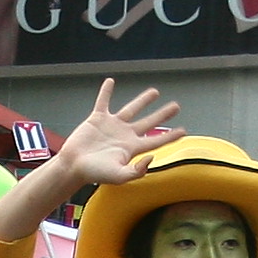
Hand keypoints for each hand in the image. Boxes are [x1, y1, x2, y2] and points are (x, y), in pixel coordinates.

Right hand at [54, 80, 184, 188]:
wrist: (73, 166)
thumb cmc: (94, 173)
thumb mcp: (118, 176)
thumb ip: (136, 171)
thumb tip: (151, 157)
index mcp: (132, 148)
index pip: (156, 141)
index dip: (170, 136)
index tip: (183, 130)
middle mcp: (125, 135)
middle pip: (149, 122)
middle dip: (163, 114)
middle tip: (176, 106)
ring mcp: (112, 125)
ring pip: (131, 109)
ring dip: (143, 100)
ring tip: (155, 92)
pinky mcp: (97, 119)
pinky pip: (103, 102)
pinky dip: (106, 91)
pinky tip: (110, 82)